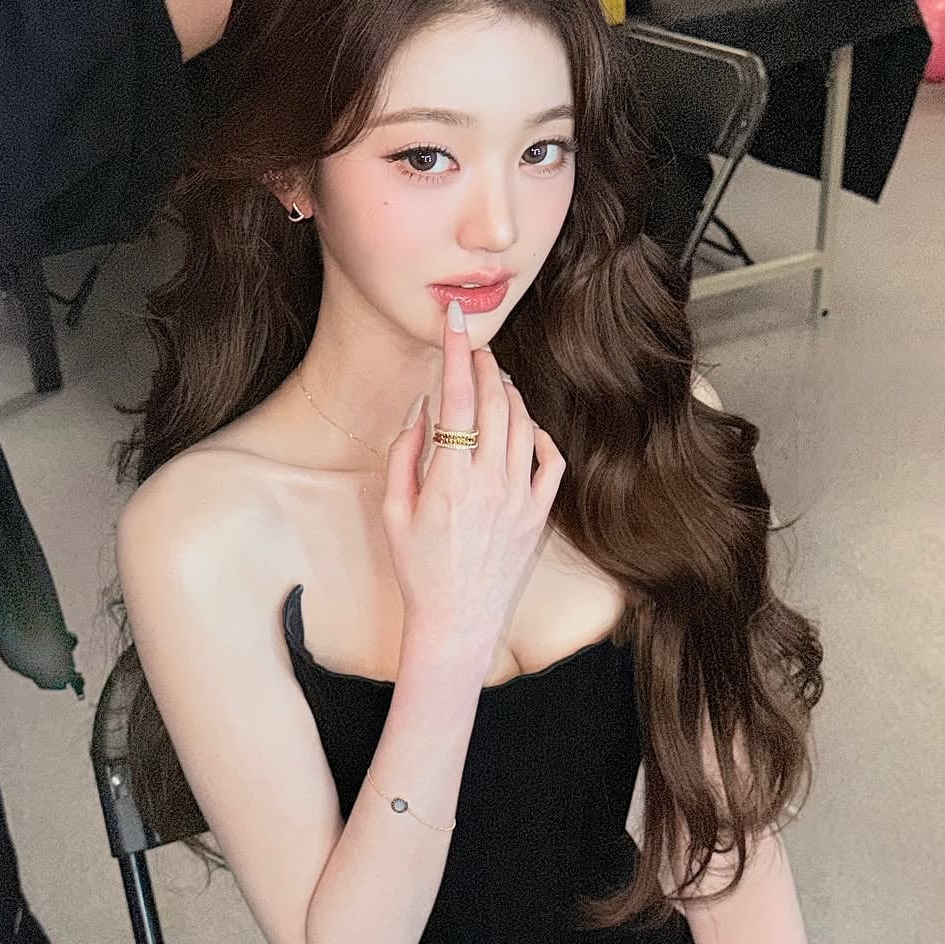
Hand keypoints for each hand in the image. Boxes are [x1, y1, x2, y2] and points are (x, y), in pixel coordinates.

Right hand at [383, 305, 565, 656]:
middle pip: (496, 403)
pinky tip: (525, 427)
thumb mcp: (394, 511)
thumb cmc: (418, 568)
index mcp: (449, 480)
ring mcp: (520, 499)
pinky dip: (540, 435)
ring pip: (524, 426)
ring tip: (494, 381)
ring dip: (510, 395)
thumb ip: (405, 453)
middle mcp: (490, 483)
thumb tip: (423, 407)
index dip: (457, 353)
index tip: (456, 322)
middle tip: (475, 346)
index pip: (458, 398)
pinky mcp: (538, 516)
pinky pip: (550, 462)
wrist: (457, 621)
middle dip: (486, 365)